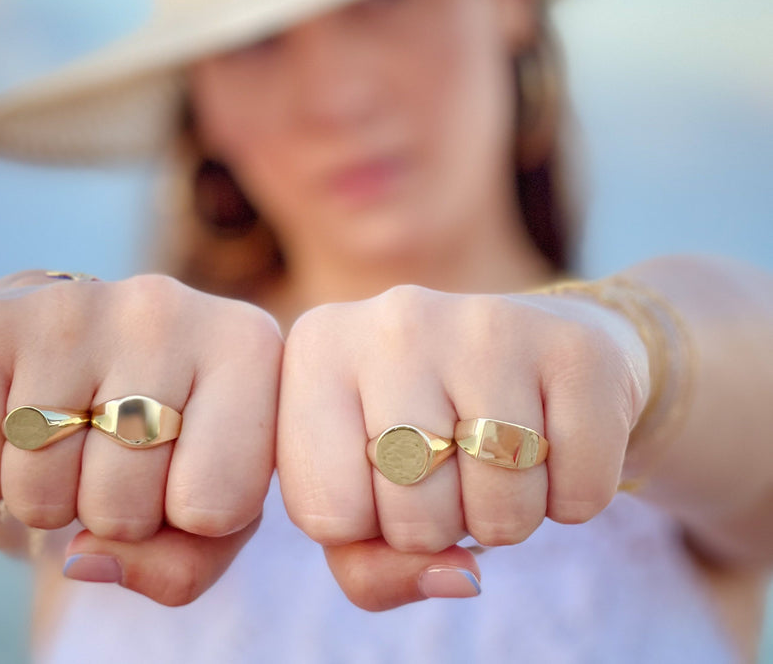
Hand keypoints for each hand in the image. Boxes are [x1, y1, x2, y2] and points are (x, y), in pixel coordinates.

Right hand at [0, 270, 282, 604]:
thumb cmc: (169, 434)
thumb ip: (183, 562)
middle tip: (115, 457)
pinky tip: (16, 428)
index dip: (190, 519)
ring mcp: (79, 307)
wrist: (90, 338)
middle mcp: (168, 308)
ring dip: (47, 498)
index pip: (218, 505)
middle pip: (123, 508)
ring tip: (70, 440)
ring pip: (42, 492)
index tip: (186, 471)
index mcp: (247, 346)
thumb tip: (83, 556)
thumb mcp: (213, 506)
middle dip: (113, 513)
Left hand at [277, 284, 647, 609]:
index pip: (324, 512)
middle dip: (438, 525)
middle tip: (451, 468)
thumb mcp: (365, 495)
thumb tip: (460, 578)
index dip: (365, 525)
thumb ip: (370, 566)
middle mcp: (393, 317)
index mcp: (317, 346)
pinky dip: (573, 498)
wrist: (528, 350)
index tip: (383, 478)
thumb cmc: (423, 432)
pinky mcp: (576, 346)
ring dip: (508, 517)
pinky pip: (579, 495)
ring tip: (499, 456)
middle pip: (411, 514)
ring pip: (499, 510)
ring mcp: (486, 321)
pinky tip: (553, 440)